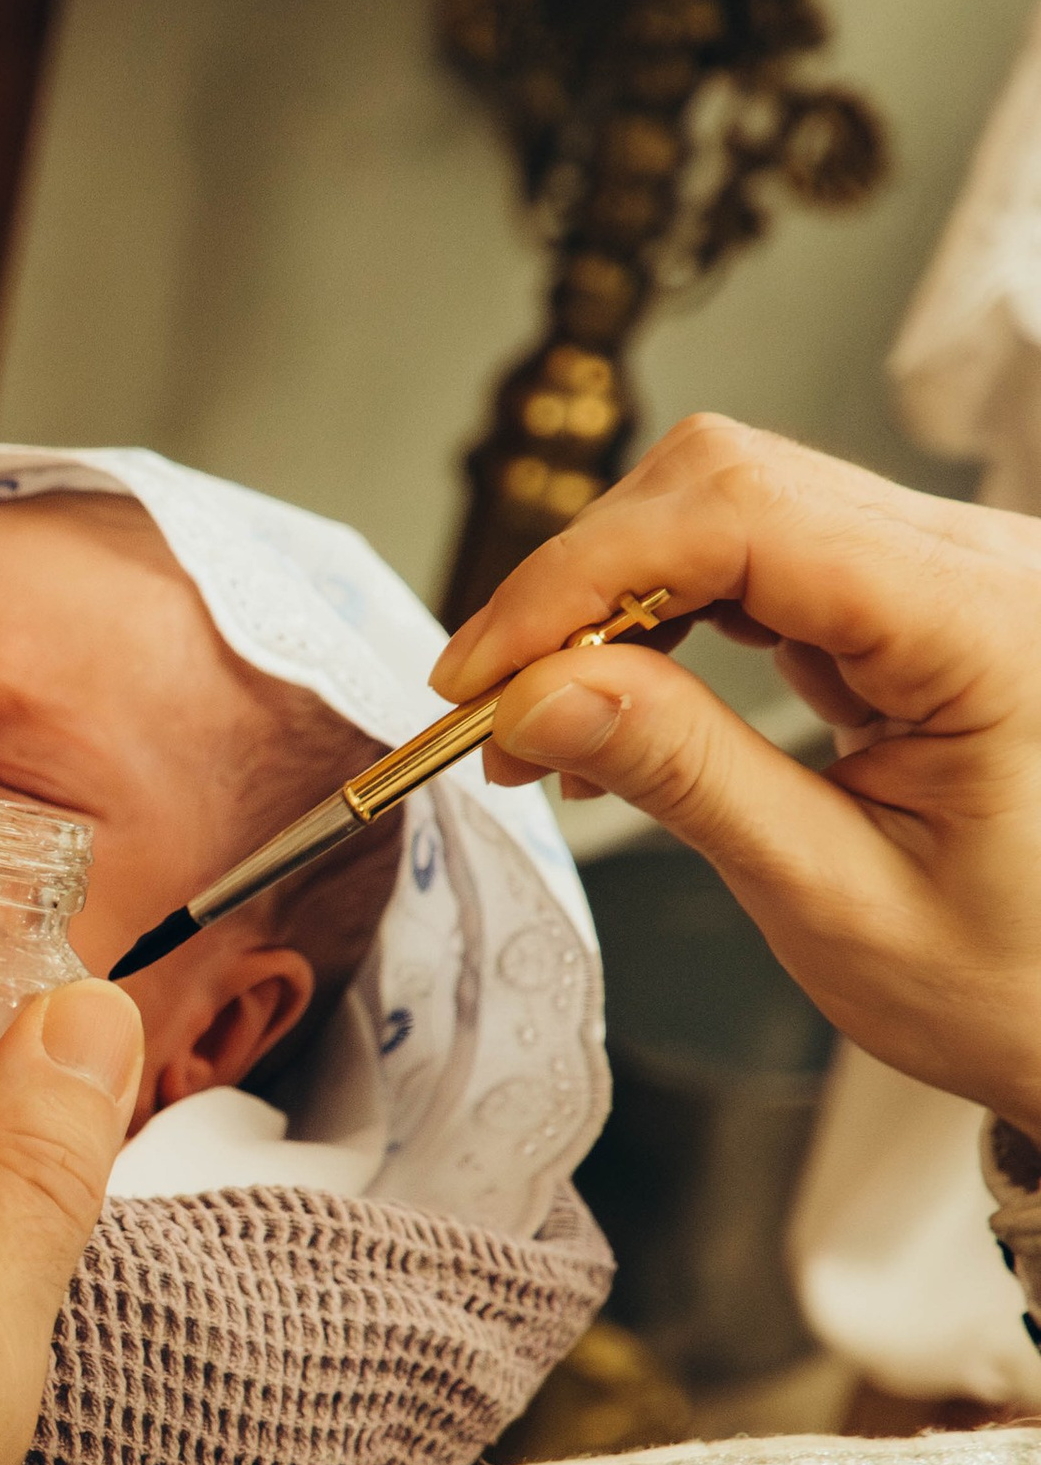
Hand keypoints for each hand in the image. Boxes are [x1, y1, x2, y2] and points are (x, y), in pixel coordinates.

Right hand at [431, 415, 1040, 1140]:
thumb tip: (534, 695)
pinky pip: (756, 560)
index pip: (744, 520)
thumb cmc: (1015, 980)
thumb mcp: (832, 897)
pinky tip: (612, 705)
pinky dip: (656, 620)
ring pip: (729, 505)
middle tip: (489, 711)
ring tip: (540, 722)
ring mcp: (947, 572)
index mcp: (988, 627)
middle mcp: (981, 565)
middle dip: (577, 585)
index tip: (477, 676)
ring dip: (606, 601)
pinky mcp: (910, 599)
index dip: (580, 578)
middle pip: (726, 484)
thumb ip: (685, 777)